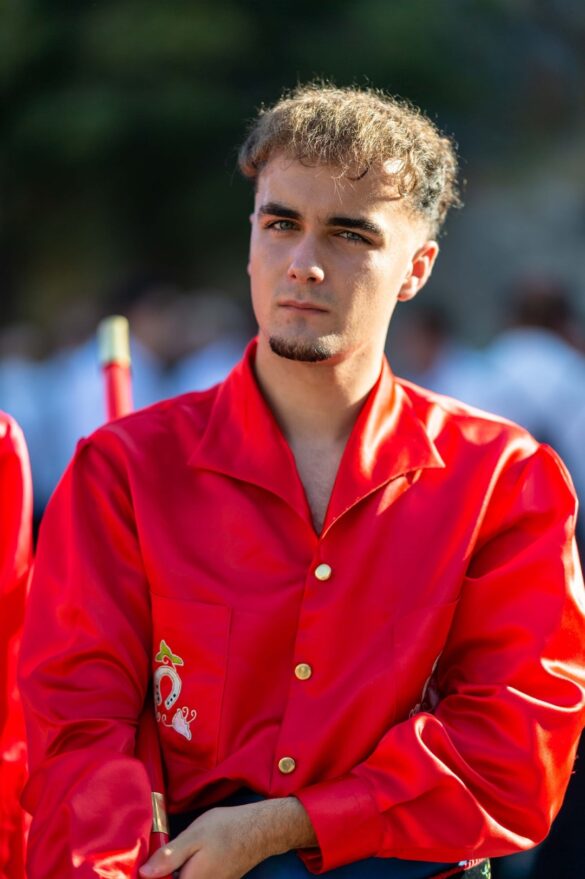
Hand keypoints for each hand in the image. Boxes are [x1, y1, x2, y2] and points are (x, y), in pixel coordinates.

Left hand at [138, 797, 316, 878]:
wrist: (260, 830)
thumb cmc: (226, 829)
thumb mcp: (194, 837)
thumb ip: (168, 857)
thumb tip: (144, 873)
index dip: (154, 877)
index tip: (146, 867)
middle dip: (163, 873)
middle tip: (155, 860)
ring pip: (184, 878)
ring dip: (174, 871)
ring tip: (168, 858)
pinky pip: (193, 878)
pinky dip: (185, 870)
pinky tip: (184, 858)